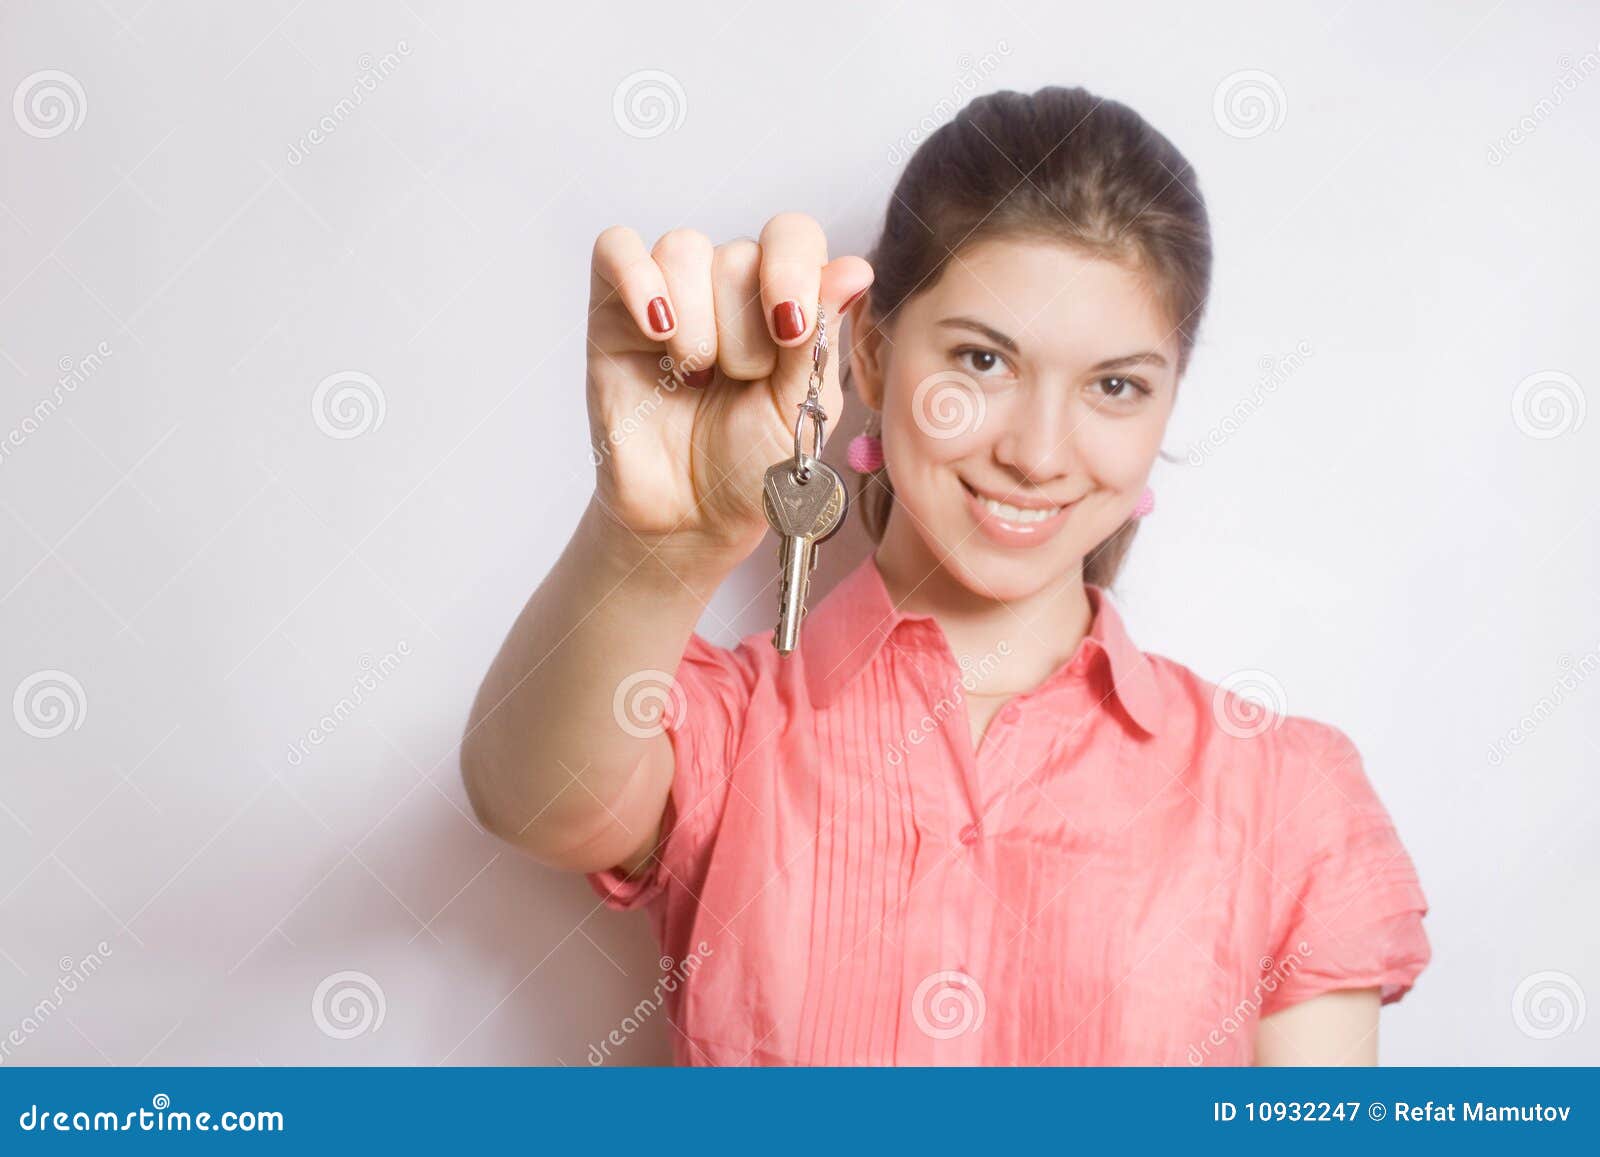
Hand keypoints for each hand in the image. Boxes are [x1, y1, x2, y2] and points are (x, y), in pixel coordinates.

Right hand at [585, 213, 872, 561]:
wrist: (690, 514)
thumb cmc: (751, 463)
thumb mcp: (801, 407)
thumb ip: (821, 335)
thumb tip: (855, 267)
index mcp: (783, 299)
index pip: (791, 236)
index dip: (792, 270)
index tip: (790, 332)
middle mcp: (728, 286)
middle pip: (738, 252)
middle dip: (744, 330)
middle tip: (736, 382)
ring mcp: (670, 293)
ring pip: (683, 248)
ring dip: (697, 323)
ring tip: (695, 379)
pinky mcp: (613, 309)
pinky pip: (617, 249)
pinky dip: (637, 281)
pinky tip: (656, 331)